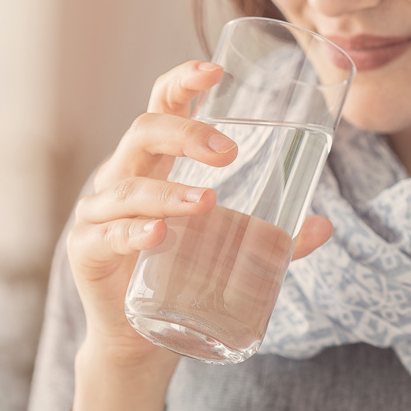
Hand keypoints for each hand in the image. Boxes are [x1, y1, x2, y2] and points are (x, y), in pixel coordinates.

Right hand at [66, 59, 332, 365]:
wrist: (143, 339)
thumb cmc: (183, 277)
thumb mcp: (230, 250)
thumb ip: (272, 238)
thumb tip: (323, 226)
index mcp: (156, 165)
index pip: (162, 108)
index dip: (182, 83)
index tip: (214, 71)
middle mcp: (122, 179)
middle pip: (143, 135)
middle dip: (186, 134)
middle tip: (230, 153)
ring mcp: (99, 215)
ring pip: (126, 187)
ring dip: (168, 191)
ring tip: (207, 202)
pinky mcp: (87, 254)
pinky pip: (106, 235)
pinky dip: (132, 233)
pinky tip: (156, 235)